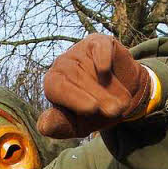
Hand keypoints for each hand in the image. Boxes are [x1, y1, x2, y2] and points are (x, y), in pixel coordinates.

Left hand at [37, 34, 152, 138]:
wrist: (123, 98)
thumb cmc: (95, 113)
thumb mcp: (78, 126)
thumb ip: (60, 126)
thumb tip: (44, 126)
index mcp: (53, 84)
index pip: (56, 87)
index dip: (74, 98)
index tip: (92, 109)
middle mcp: (62, 65)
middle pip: (74, 76)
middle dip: (97, 96)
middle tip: (113, 111)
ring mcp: (79, 51)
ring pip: (89, 65)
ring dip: (107, 87)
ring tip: (120, 105)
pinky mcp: (99, 42)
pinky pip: (99, 47)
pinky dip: (103, 58)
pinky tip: (106, 72)